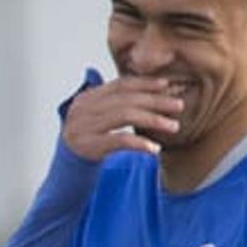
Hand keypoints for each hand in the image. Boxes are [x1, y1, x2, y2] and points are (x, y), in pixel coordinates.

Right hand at [62, 76, 183, 161]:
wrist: (68, 162)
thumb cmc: (89, 135)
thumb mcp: (97, 113)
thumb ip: (117, 99)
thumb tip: (159, 88)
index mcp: (87, 98)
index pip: (119, 85)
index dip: (145, 83)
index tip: (166, 85)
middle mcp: (83, 110)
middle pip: (125, 100)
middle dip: (155, 101)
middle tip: (178, 106)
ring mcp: (84, 128)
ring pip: (124, 116)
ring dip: (153, 120)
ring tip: (173, 126)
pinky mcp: (88, 146)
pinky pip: (118, 141)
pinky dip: (139, 143)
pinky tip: (154, 148)